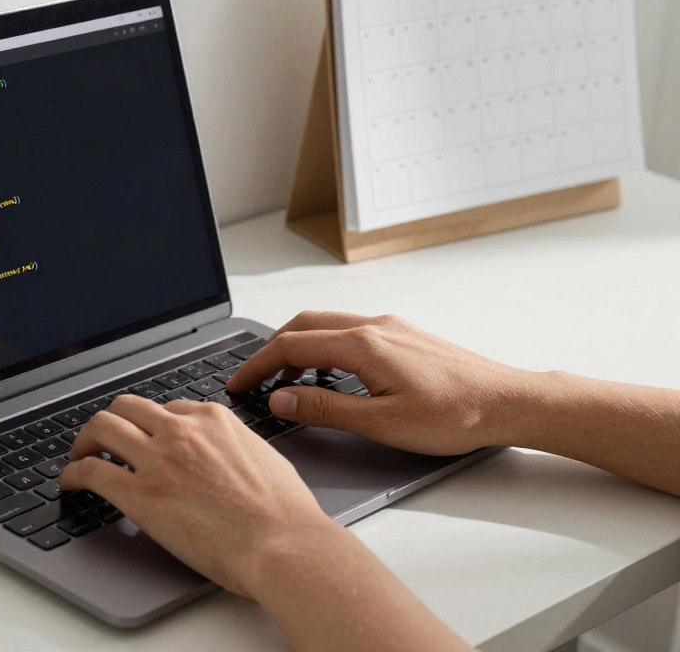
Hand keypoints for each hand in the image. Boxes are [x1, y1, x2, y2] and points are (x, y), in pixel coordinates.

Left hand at [56, 395, 336, 599]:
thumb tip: (227, 454)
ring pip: (101, 427)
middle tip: (103, 441)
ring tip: (80, 456)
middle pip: (127, 407)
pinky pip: (89, 471)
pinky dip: (71, 473)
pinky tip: (69, 483)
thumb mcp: (265, 459)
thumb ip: (235, 448)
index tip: (144, 439)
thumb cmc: (284, 515)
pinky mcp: (138, 493)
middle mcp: (180, 430)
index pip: (167, 408)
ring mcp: (157, 459)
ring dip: (84, 440)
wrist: (281, 545)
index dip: (150, 425)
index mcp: (213, 420)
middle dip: (112, 421)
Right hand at [226, 311, 537, 455]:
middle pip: (303, 325)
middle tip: (252, 379)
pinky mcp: (405, 334)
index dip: (257, 366)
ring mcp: (391, 326)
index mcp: (363, 345)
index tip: (238, 384)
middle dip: (270, 350)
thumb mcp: (381, 423)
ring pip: (326, 324)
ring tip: (285, 379)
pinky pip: (350, 329)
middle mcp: (375, 326)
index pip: (291, 346)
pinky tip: (330, 373)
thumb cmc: (455, 416)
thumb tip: (281, 399)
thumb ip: (324, 408)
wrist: (509, 402)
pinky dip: (324, 345)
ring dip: (297, 345)